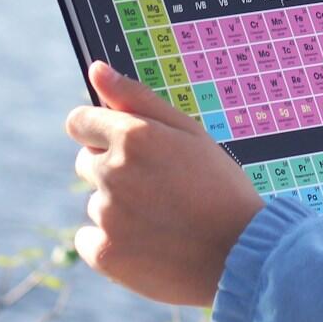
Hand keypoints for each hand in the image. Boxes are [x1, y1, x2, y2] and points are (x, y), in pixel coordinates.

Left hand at [66, 60, 263, 305]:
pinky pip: (89, 239)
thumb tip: (96, 68)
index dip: (101, 132)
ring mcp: (106, 215)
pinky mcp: (104, 253)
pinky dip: (113, 243)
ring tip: (166, 220)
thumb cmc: (220, 186)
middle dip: (114, 170)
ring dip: (121, 209)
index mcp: (132, 136)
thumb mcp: (188, 132)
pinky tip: (150, 244)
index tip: (125, 148)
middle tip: (161, 188)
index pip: (79, 123)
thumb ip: (136, 98)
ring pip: (98, 204)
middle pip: (88, 163)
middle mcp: (112, 172)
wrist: (243, 253)